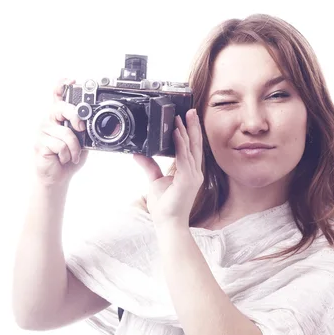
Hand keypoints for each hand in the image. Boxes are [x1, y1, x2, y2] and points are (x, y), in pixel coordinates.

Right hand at [34, 79, 88, 186]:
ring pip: (66, 133)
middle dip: (75, 117)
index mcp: (59, 117)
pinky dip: (67, 155)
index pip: (57, 96)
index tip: (71, 81)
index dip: (62, 86)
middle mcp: (49, 120)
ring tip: (72, 154)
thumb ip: (83, 130)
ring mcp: (42, 131)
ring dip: (74, 148)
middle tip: (80, 128)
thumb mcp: (81, 141)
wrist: (58, 176)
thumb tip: (86, 124)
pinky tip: (62, 159)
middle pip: (61, 108)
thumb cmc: (68, 157)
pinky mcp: (39, 143)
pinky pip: (60, 146)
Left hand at [133, 109, 203, 226]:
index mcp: (190, 172)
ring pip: (191, 148)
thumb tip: (138, 153)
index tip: (186, 118)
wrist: (168, 223)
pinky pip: (184, 158)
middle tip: (191, 110)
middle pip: (195, 145)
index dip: (190, 133)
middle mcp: (194, 172)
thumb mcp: (154, 181)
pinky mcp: (188, 180)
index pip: (191, 148)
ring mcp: (193, 176)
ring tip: (182, 117)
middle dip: (193, 126)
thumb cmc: (165, 207)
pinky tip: (176, 133)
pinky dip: (180, 144)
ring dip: (186, 131)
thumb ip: (150, 166)